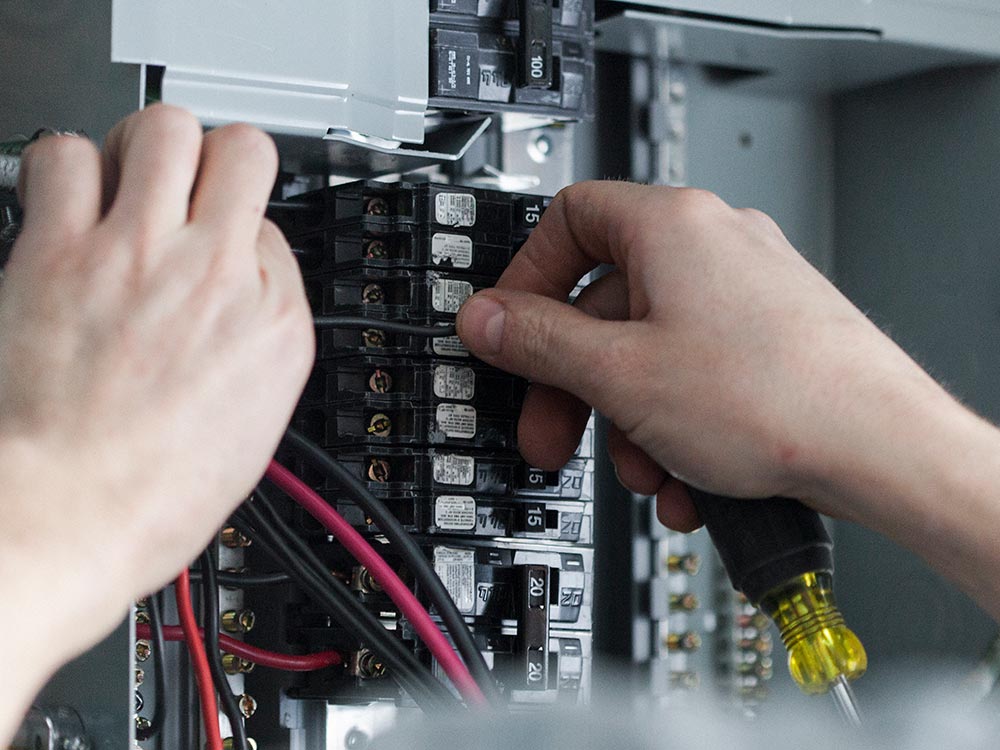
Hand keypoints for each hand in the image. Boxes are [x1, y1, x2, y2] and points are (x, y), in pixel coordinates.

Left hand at [0, 106, 313, 655]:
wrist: (64, 519)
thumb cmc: (150, 497)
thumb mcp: (254, 429)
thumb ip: (257, 344)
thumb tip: (240, 296)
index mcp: (274, 324)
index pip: (274, 234)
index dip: (242, 240)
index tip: (221, 252)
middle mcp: (217, 274)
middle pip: (240, 150)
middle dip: (216, 159)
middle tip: (188, 187)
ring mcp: (140, 255)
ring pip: (163, 129)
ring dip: (146, 146)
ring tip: (126, 181)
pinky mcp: (60, 251)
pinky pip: (64, 156)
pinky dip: (65, 167)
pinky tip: (66, 203)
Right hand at [457, 181, 953, 530]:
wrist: (885, 450)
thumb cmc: (776, 398)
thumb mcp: (620, 374)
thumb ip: (537, 342)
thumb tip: (486, 319)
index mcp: (670, 225)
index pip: (567, 220)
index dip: (525, 278)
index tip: (509, 332)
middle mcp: (713, 245)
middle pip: (604, 302)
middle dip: (573, 382)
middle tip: (553, 431)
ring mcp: (746, 292)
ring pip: (648, 350)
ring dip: (628, 420)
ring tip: (643, 471)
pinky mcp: (769, 339)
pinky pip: (693, 373)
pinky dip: (674, 424)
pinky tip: (683, 478)